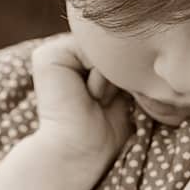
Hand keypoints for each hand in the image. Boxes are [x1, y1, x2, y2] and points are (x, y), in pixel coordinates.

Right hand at [30, 35, 132, 171]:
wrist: (82, 151)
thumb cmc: (105, 129)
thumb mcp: (122, 89)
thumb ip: (124, 61)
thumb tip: (142, 38)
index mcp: (80, 60)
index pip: (117, 48)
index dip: (128, 72)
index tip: (116, 101)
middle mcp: (66, 53)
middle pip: (111, 44)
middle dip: (120, 72)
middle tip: (105, 103)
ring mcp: (54, 52)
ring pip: (103, 47)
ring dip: (110, 76)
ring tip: (96, 100)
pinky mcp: (47, 56)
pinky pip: (90, 50)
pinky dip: (99, 76)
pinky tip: (88, 96)